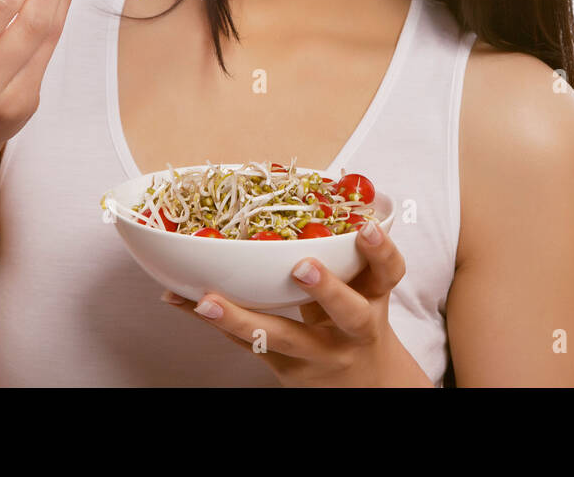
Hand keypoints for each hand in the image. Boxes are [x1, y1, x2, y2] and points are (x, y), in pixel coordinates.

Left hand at [163, 220, 431, 386]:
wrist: (364, 385)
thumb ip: (345, 252)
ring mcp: (320, 354)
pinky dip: (214, 321)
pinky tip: (184, 302)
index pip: (389, 273)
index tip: (365, 227)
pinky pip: (248, 344)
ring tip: (209, 300)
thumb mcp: (363, 289)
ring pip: (283, 337)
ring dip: (241, 317)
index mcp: (373, 297)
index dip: (381, 249)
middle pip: (348, 313)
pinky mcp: (287, 369)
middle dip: (327, 289)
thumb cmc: (355, 322)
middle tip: (303, 267)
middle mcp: (353, 329)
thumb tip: (315, 189)